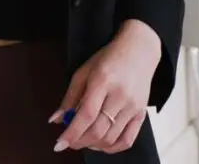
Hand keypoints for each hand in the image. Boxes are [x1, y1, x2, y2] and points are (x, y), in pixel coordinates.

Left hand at [48, 21, 161, 153]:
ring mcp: (133, 106)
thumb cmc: (108, 59)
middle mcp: (120, 95)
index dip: (71, 132)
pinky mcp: (142, 114)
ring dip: (93, 145)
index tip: (59, 144)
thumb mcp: (84, 71)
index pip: (86, 114)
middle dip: (79, 141)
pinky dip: (111, 148)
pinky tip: (100, 144)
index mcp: (103, 80)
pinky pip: (127, 141)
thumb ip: (70, 97)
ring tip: (83, 140)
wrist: (138, 51)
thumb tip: (56, 120)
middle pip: (98, 130)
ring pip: (111, 138)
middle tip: (69, 143)